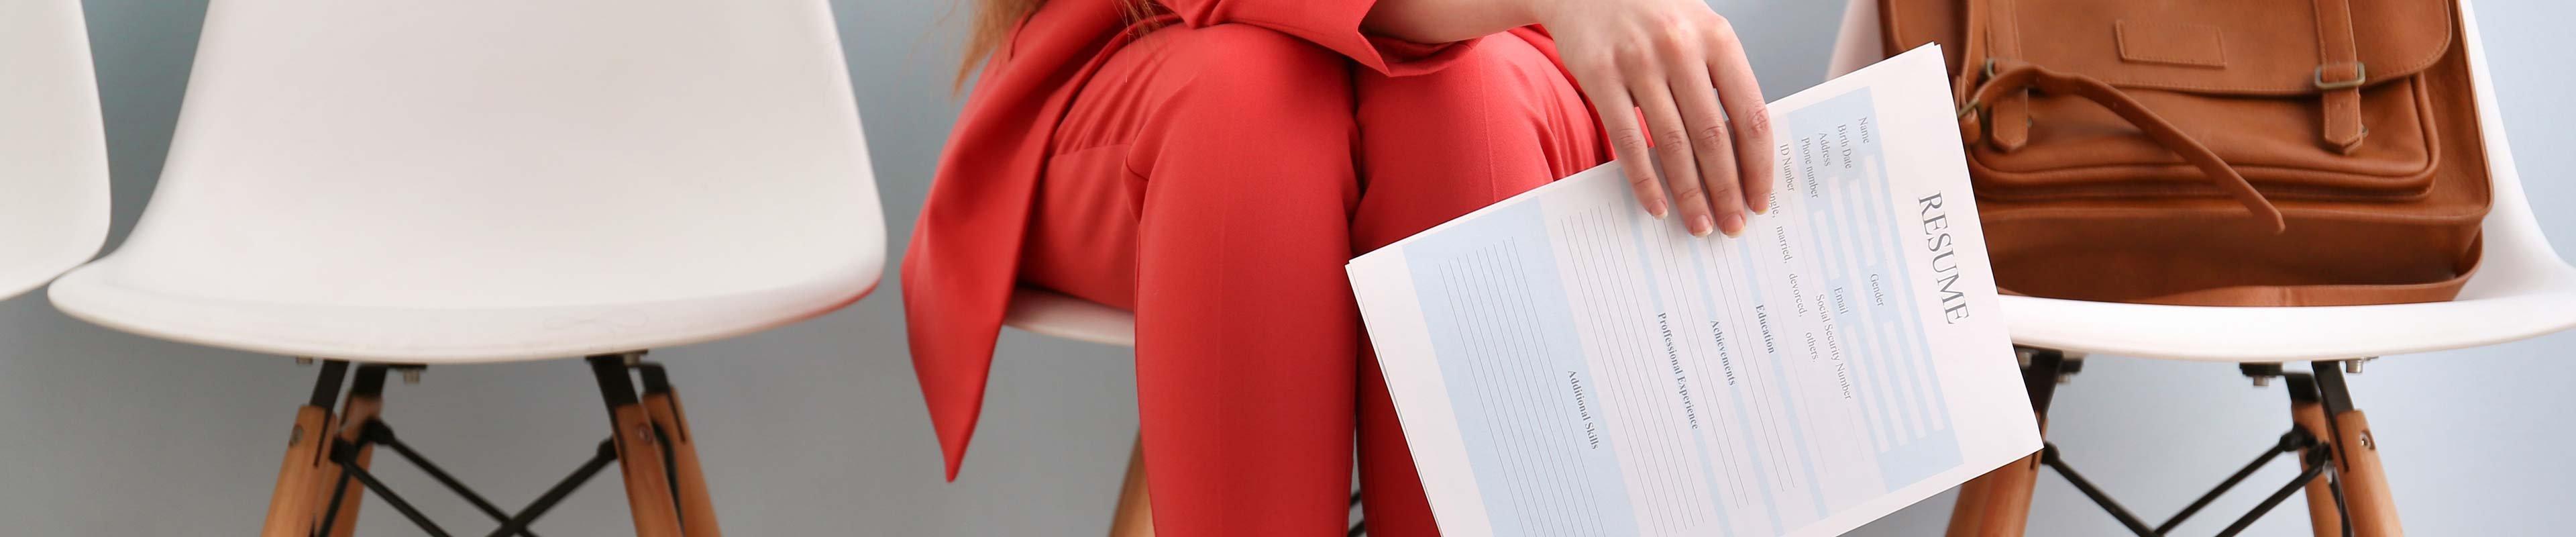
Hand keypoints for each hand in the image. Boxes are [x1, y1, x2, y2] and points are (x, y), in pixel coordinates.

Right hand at [1538, 0, 1773, 236]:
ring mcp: (1638, 62)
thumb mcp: (1698, 29)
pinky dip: (1644, 180)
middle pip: (1713, 137)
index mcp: (1718, 38)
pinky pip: (1626, 140)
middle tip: (1733, 225)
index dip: (1758, 165)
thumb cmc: (1653, 13)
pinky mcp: (1600, 75)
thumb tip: (1743, 150)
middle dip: (1726, 190)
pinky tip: (1656, 205)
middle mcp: (1680, 48)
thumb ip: (1720, 77)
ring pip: (1671, 144)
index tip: (1760, 199)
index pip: (1750, 115)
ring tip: (1699, 223)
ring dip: (1689, 193)